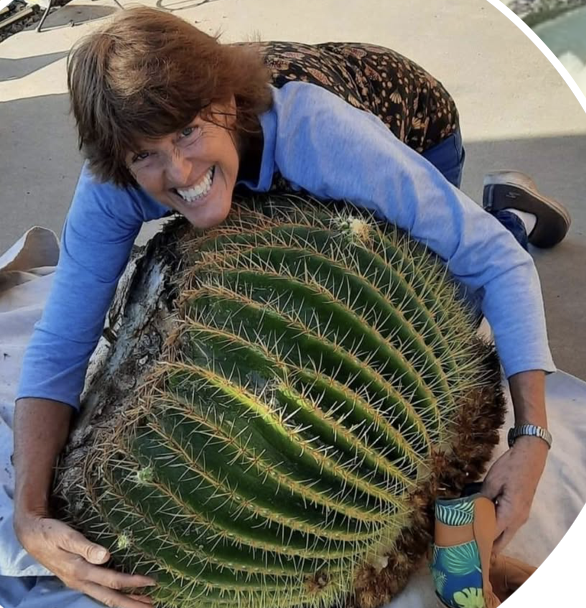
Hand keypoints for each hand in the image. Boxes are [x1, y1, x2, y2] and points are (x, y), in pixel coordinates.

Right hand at [14, 512, 156, 607]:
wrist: (31, 535)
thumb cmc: (50, 532)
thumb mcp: (67, 536)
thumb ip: (86, 547)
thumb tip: (106, 556)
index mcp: (79, 571)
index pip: (112, 581)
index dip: (132, 583)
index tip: (151, 581)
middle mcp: (79, 581)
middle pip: (109, 597)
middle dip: (131, 603)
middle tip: (152, 605)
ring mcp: (77, 582)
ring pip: (103, 597)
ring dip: (123, 601)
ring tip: (142, 603)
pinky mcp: (76, 578)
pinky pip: (97, 591)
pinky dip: (111, 594)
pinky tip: (120, 593)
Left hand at [480, 436, 547, 553]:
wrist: (530, 456)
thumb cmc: (511, 468)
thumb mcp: (492, 481)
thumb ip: (482, 499)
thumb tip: (471, 509)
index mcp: (510, 514)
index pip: (492, 535)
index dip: (478, 541)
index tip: (464, 546)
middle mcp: (518, 520)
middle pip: (501, 541)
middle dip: (487, 547)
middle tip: (469, 549)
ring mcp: (521, 515)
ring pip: (506, 534)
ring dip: (492, 537)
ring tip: (473, 537)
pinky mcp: (520, 509)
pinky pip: (508, 524)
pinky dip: (497, 527)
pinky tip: (483, 523)